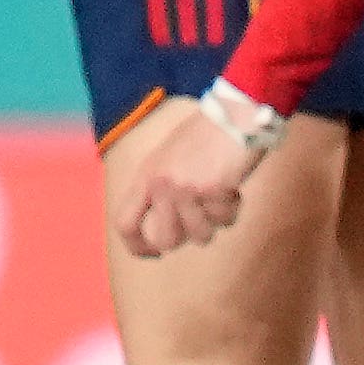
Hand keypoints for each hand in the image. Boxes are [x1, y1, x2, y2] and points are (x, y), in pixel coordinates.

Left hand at [111, 103, 261, 256]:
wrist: (238, 112)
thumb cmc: (209, 131)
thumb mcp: (171, 155)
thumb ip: (162, 184)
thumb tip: (167, 220)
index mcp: (147, 175)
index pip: (125, 222)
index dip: (136, 245)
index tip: (153, 253)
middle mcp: (162, 186)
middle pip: (166, 238)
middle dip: (186, 237)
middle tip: (201, 224)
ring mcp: (187, 189)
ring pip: (200, 234)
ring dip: (216, 221)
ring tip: (223, 198)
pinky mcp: (213, 190)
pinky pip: (225, 218)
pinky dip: (233, 207)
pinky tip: (235, 187)